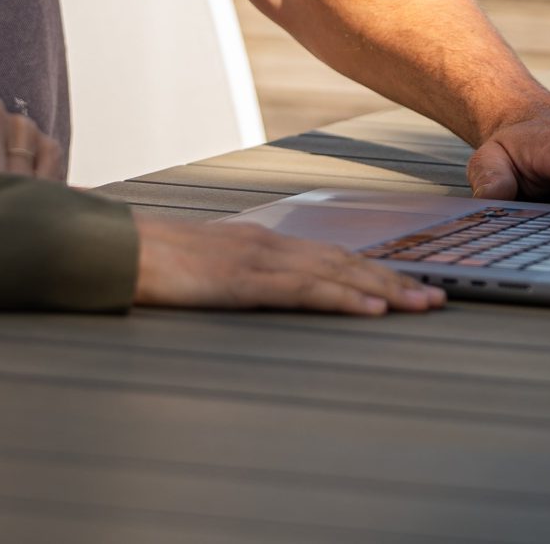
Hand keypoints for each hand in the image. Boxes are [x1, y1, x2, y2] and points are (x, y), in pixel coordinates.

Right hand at [131, 211, 444, 315]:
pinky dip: (343, 297)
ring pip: (336, 273)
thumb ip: (236, 276)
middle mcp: (268, 244)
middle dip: (395, 280)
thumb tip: (259, 292)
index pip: (330, 257)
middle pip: (345, 261)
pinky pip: (304, 290)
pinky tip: (370, 308)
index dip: (374, 271)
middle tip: (438, 298)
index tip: (410, 285)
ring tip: (422, 304)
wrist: (112, 245)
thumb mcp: (204, 270)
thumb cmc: (150, 261)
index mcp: (260, 242)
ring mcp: (257, 259)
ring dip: (385, 289)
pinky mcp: (242, 279)